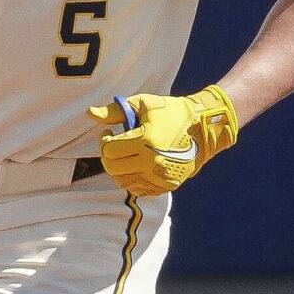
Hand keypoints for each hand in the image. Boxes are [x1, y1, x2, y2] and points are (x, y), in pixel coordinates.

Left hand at [87, 85, 240, 196]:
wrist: (204, 129)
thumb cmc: (171, 112)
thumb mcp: (143, 104)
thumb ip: (115, 110)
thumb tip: (90, 113)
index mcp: (146, 140)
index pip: (109, 150)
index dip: (104, 140)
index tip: (109, 132)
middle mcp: (152, 162)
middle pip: (112, 168)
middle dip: (107, 156)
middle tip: (113, 146)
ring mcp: (159, 177)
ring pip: (122, 181)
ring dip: (117, 169)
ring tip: (124, 156)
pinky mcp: (166, 186)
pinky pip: (137, 189)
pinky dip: (132, 179)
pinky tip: (136, 165)